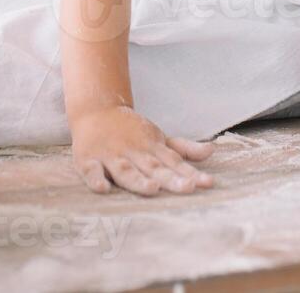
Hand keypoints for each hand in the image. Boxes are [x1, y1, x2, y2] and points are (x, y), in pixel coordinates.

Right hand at [70, 105, 215, 196]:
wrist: (95, 110)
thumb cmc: (131, 131)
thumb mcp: (158, 138)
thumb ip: (183, 149)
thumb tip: (211, 151)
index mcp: (151, 148)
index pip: (174, 162)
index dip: (190, 173)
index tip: (207, 183)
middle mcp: (133, 151)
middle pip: (153, 167)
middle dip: (170, 178)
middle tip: (188, 188)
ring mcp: (111, 155)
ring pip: (125, 170)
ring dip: (138, 179)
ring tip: (153, 189)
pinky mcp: (88, 158)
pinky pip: (91, 170)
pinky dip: (96, 179)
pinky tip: (103, 189)